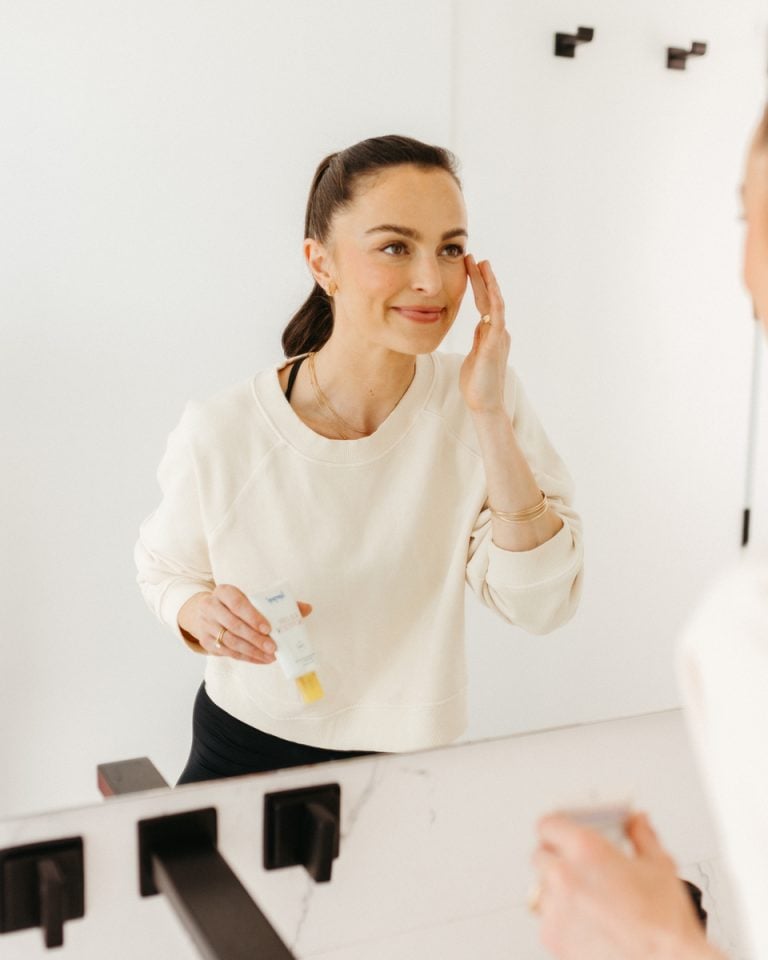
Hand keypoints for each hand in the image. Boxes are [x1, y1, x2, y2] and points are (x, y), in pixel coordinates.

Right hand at [178, 585, 312, 664]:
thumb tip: (307, 608)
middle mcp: (211, 607)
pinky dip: (246, 657)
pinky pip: (228, 652)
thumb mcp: (251, 599)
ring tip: (270, 656)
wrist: (205, 612)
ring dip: (252, 651)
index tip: (268, 628)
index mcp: (224, 592)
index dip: (253, 616)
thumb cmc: (236, 605)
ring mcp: (207, 625)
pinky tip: (261, 659)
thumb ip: (278, 603)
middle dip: (255, 638)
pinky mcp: (206, 642)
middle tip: (273, 647)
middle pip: (234, 625)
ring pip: (230, 641)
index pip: (237, 602)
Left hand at [459, 254, 510, 413]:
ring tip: (481, 264)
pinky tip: (489, 289)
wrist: (484, 405)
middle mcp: (498, 332)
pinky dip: (493, 303)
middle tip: (473, 257)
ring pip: (495, 304)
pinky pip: (496, 319)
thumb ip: (478, 340)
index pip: (484, 304)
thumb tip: (479, 325)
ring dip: (488, 283)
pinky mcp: (495, 346)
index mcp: (491, 334)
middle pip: (490, 299)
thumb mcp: (474, 356)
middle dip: (482, 277)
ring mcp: (499, 338)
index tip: (470, 268)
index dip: (478, 285)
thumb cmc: (477, 385)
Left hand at [532, 812, 717, 959]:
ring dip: (555, 888)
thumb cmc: (664, 924)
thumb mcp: (660, 866)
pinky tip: (584, 920)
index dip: (557, 826)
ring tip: (584, 896)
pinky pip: (546, 919)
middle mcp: (565, 875)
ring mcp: (556, 908)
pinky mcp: (554, 938)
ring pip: (541, 888)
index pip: (548, 824)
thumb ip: (642, 835)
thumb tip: (637, 822)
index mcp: (586, 850)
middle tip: (577, 863)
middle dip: (556, 856)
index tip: (563, 829)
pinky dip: (560, 918)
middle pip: (540, 855)